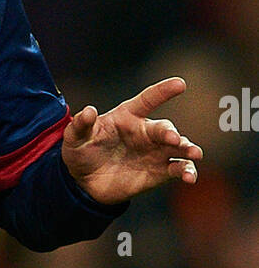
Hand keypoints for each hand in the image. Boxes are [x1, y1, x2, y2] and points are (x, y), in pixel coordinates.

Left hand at [61, 76, 202, 204]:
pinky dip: (187, 171)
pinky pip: (178, 168)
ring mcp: (155, 151)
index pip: (148, 100)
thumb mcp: (74, 138)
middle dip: (170, 133)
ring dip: (188, 149)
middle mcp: (146, 132)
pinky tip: (189, 177)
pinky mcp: (159, 171)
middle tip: (173, 139)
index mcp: (128, 117)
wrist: (85, 183)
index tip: (180, 84)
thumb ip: (80, 124)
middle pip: (164, 128)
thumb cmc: (82, 152)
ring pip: (178, 147)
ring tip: (193, 154)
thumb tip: (87, 111)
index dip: (163, 92)